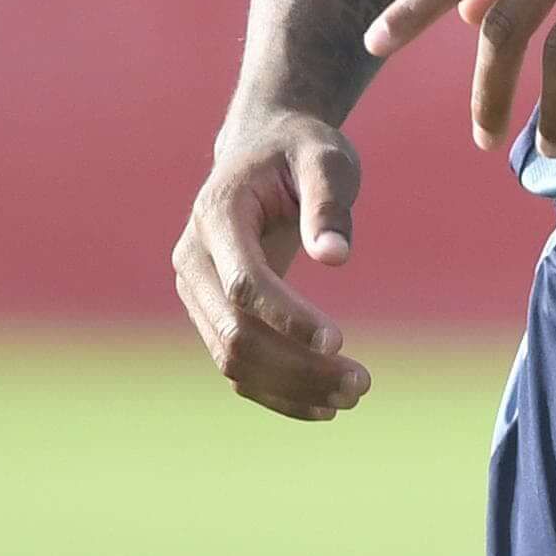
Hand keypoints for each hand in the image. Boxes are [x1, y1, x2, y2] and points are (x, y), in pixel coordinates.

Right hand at [171, 111, 370, 421]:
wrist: (263, 149)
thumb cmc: (300, 150)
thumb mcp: (325, 157)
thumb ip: (328, 201)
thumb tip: (335, 257)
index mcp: (216, 215)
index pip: (244, 283)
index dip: (287, 316)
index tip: (339, 341)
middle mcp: (193, 260)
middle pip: (234, 332)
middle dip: (296, 365)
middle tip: (361, 384)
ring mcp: (197, 293)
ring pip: (231, 359)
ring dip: (290, 387)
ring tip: (353, 396)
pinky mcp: (212, 314)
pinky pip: (234, 366)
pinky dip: (276, 392)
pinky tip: (324, 406)